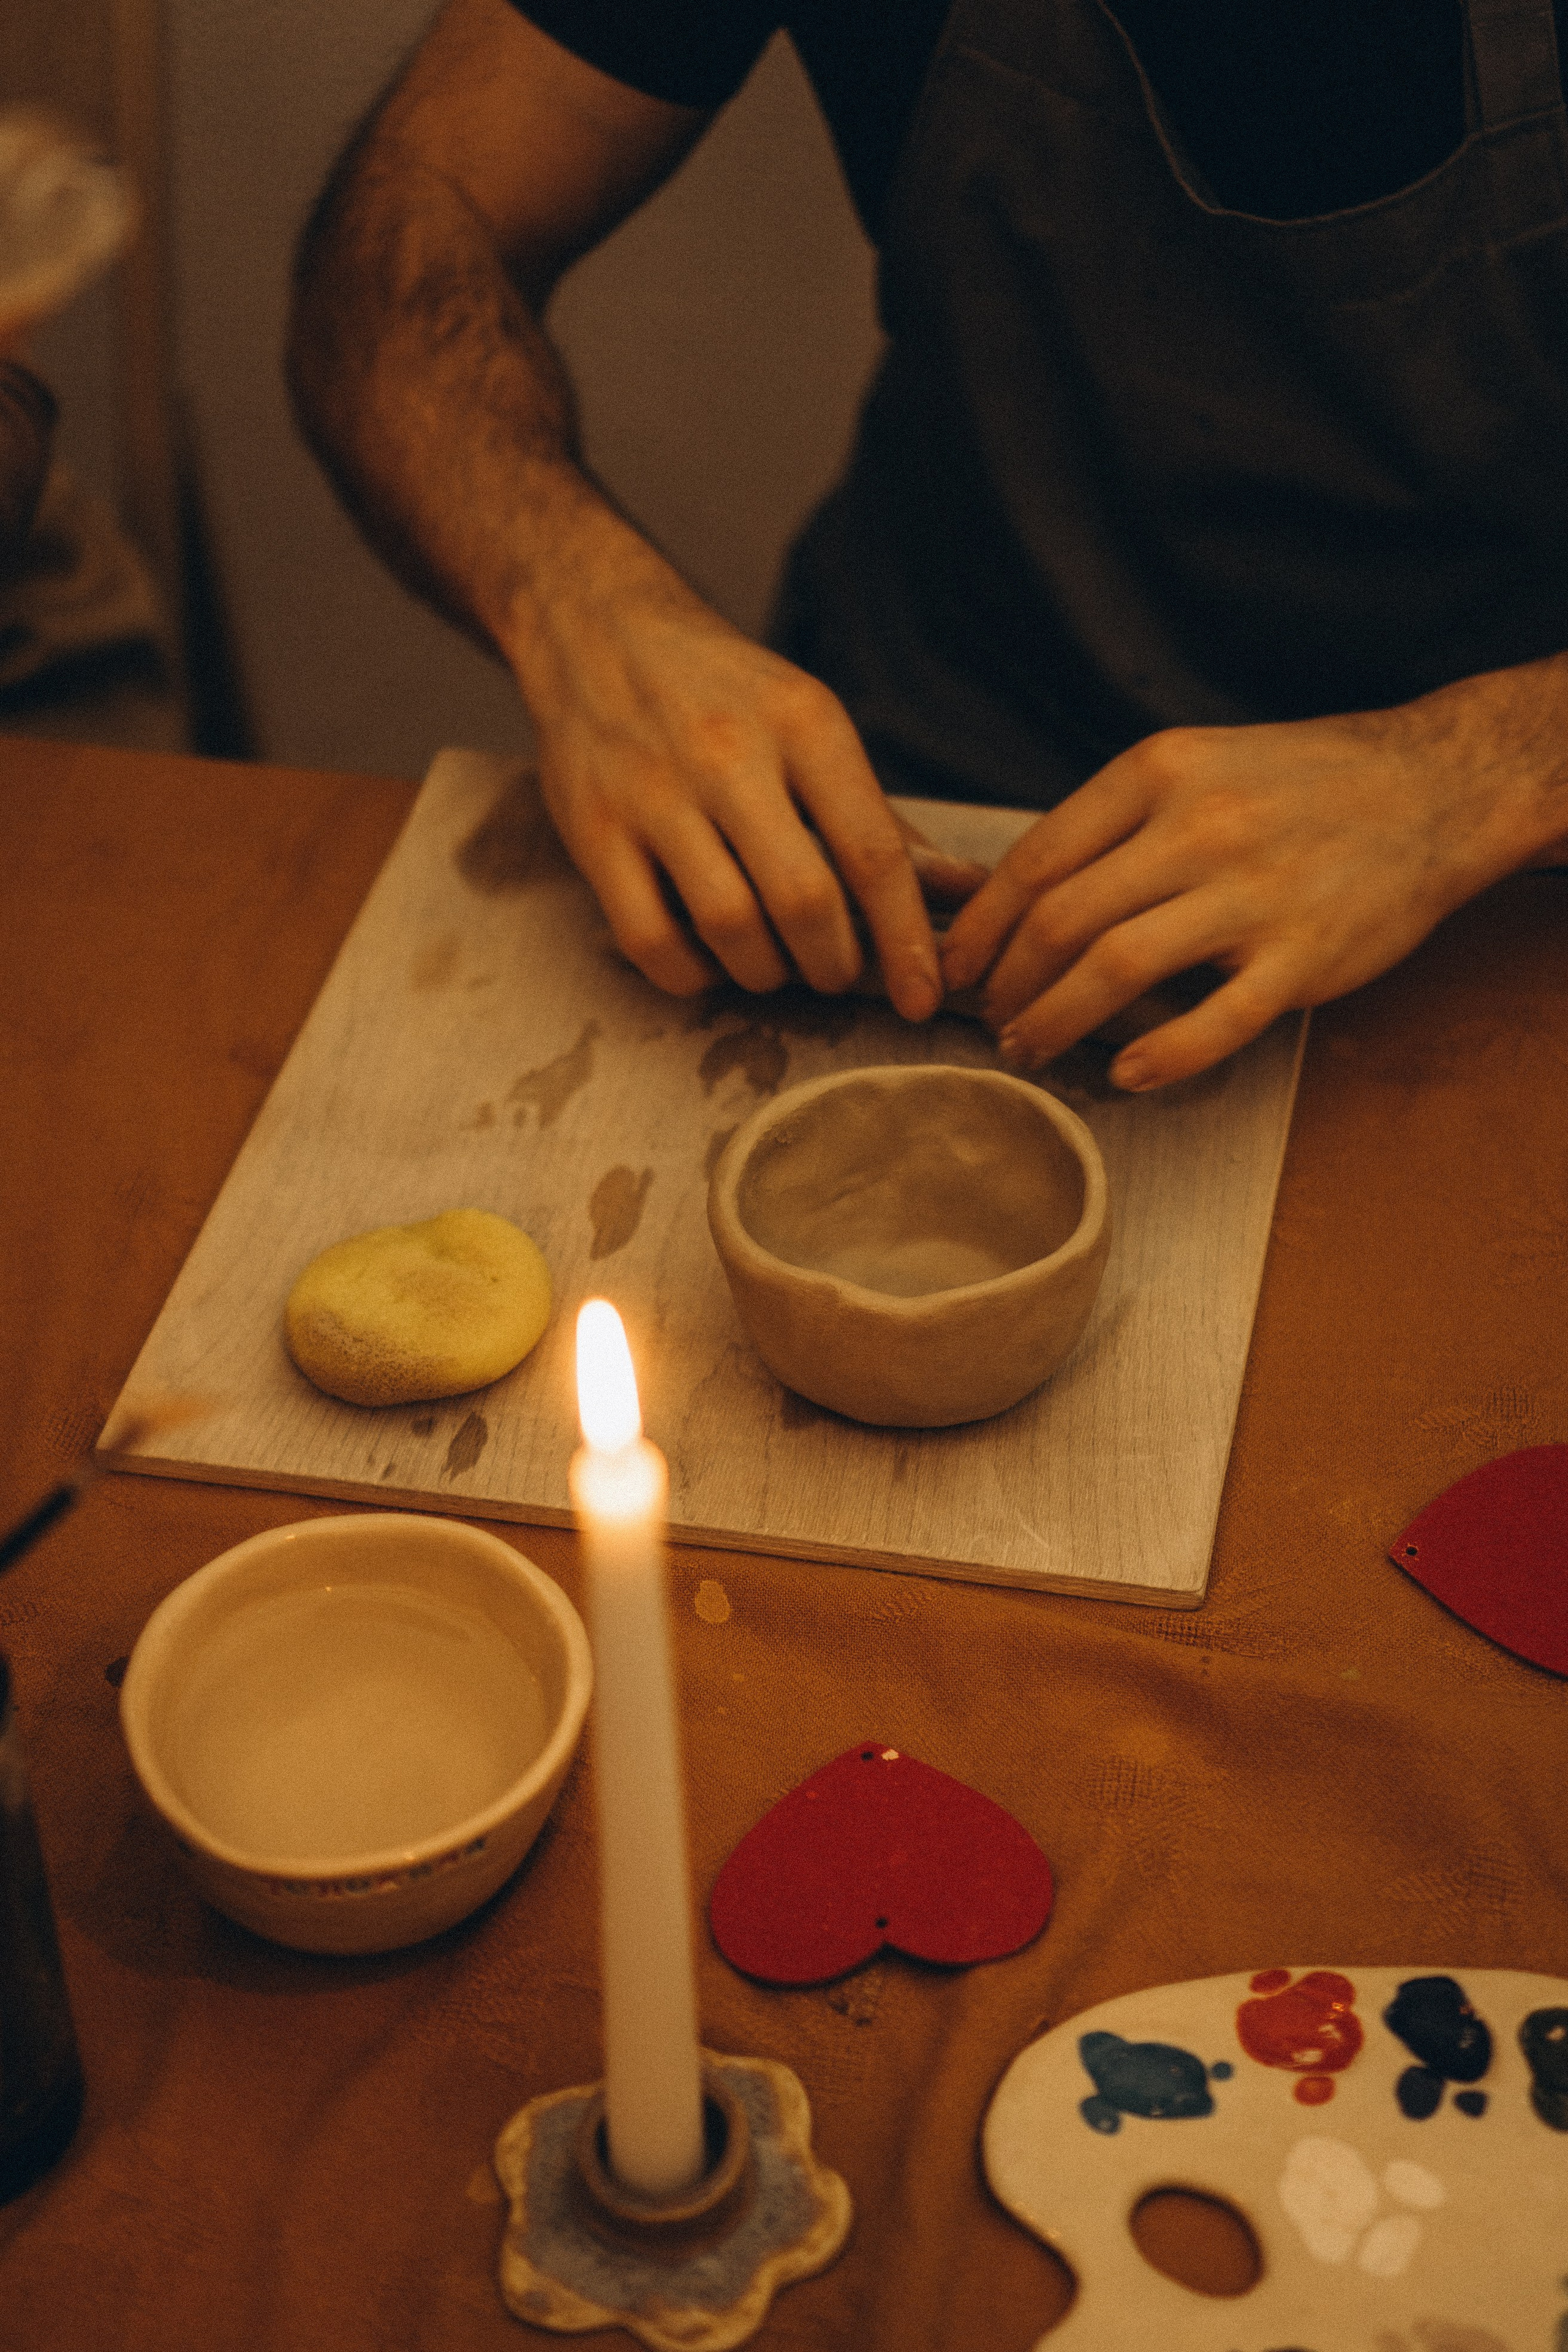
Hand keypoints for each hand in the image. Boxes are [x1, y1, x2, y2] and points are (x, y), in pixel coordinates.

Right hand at [517, 515, 945, 1019]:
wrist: (595, 629)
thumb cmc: (723, 693)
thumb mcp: (811, 727)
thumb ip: (881, 821)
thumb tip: (967, 892)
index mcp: (803, 723)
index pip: (873, 853)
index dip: (906, 941)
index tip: (921, 996)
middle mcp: (729, 754)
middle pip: (804, 901)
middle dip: (833, 965)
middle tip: (834, 973)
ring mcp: (654, 793)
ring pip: (729, 928)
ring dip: (766, 973)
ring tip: (775, 965)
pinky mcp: (594, 831)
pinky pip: (651, 941)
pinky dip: (691, 975)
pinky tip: (708, 962)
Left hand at [939, 659, 1567, 1087]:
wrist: (1436, 787)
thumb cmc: (1301, 784)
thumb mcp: (1197, 764)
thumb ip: (1116, 822)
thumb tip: (1019, 895)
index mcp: (1161, 772)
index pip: (1036, 860)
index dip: (981, 927)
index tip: (956, 968)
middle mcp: (1201, 826)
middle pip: (1061, 921)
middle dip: (1008, 984)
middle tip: (992, 1020)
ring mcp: (1256, 893)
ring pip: (1117, 970)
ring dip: (1057, 1022)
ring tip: (1033, 1048)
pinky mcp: (1305, 957)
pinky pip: (1213, 1022)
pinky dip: (1157, 1058)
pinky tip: (1124, 1074)